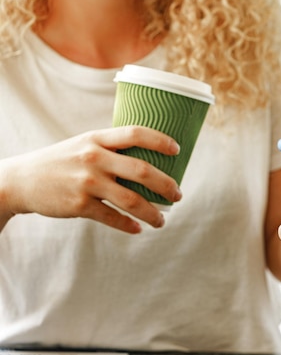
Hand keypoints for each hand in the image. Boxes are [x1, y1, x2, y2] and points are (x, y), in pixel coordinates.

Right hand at [0, 126, 182, 233]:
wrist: (22, 180)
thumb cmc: (63, 161)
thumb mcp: (84, 144)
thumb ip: (112, 148)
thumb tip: (150, 158)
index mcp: (97, 139)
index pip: (136, 133)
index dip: (160, 140)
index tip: (178, 150)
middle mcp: (94, 158)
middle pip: (142, 170)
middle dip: (166, 185)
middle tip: (178, 195)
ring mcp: (87, 182)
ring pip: (132, 200)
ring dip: (153, 213)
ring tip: (162, 221)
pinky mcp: (80, 205)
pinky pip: (112, 217)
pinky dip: (129, 225)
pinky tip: (138, 228)